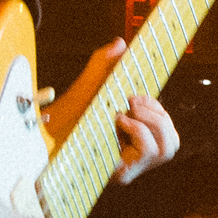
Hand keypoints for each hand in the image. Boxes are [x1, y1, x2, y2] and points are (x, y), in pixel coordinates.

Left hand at [48, 38, 177, 181]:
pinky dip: (139, 130)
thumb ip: (103, 62)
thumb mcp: (89, 84)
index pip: (167, 131)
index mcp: (133, 140)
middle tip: (132, 103)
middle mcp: (134, 157)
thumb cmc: (64, 114)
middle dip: (160, 115)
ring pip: (168, 148)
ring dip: (152, 123)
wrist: (42, 134)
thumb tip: (121, 43)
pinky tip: (118, 122)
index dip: (159, 111)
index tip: (137, 97)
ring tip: (125, 114)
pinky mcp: (121, 174)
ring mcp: (129, 167)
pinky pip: (150, 151)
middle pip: (174, 141)